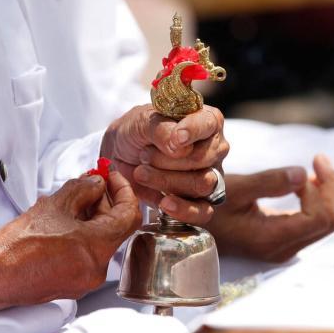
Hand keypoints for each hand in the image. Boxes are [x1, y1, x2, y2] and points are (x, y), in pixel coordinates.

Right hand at [0, 172, 141, 317]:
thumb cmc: (15, 248)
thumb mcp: (53, 206)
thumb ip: (82, 189)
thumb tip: (97, 183)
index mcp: (97, 247)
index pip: (130, 215)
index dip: (124, 191)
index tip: (113, 178)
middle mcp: (98, 268)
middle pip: (115, 228)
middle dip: (105, 203)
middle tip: (91, 184)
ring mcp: (86, 279)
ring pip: (100, 241)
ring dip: (92, 218)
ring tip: (72, 201)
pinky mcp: (74, 284)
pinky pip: (88, 255)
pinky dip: (82, 235)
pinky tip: (64, 222)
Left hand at [100, 104, 227, 223]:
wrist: (119, 159)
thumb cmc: (136, 133)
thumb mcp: (140, 122)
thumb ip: (161, 129)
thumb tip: (179, 147)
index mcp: (205, 121)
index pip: (209, 123)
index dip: (193, 131)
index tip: (175, 139)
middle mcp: (214, 149)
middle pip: (203, 158)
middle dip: (168, 159)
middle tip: (144, 155)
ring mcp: (210, 176)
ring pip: (201, 184)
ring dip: (167, 181)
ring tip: (142, 173)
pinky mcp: (201, 202)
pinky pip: (203, 212)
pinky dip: (183, 210)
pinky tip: (164, 204)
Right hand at [206, 155, 333, 262]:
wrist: (192, 225)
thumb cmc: (207, 204)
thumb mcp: (234, 188)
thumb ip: (269, 182)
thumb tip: (304, 173)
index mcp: (272, 237)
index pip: (320, 217)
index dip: (322, 188)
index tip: (310, 164)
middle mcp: (284, 248)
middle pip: (332, 221)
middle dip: (332, 187)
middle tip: (319, 159)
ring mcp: (287, 247)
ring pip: (329, 222)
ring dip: (327, 192)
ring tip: (315, 167)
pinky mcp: (287, 241)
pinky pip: (317, 222)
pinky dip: (319, 199)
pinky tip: (307, 182)